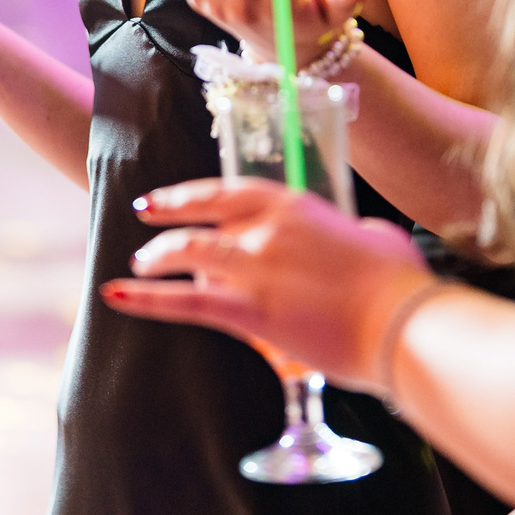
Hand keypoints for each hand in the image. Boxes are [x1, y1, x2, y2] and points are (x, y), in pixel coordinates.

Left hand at [102, 177, 430, 388]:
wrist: (398, 323)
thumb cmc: (397, 283)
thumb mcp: (377, 238)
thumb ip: (355, 232)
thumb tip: (358, 237)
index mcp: (295, 206)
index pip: (230, 192)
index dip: (192, 194)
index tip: (166, 198)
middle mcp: (266, 229)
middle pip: (200, 217)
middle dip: (167, 217)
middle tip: (144, 220)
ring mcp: (253, 268)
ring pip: (185, 254)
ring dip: (155, 260)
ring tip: (138, 268)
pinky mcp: (248, 311)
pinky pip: (185, 302)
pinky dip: (145, 300)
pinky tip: (116, 297)